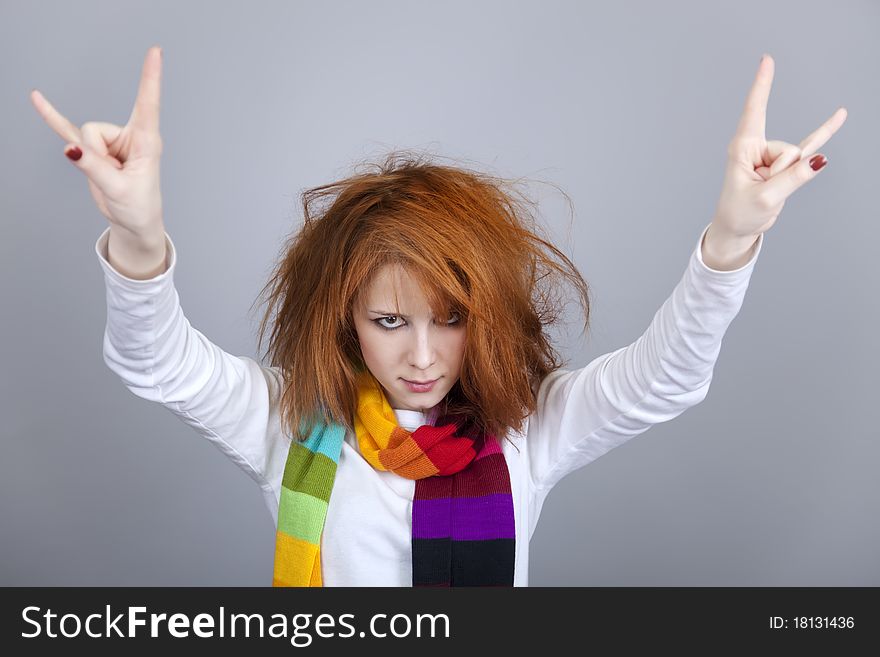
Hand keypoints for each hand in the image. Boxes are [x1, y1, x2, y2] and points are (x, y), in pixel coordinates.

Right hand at [30, 45, 164, 235]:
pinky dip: (52, 117)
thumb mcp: (119, 189)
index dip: (150, 78)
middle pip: (94, 129)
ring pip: (82, 136)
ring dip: (88, 159)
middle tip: (114, 176)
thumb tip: (70, 148)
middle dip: (95, 154)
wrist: (133, 221)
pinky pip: (68, 131)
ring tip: (109, 177)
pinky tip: (37, 99)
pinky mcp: (93, 150)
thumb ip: (94, 167)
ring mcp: (110, 141)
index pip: (148, 103)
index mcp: (146, 140)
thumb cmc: (137, 205)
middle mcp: (129, 134)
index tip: (156, 51)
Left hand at [711, 54, 846, 243]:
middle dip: (783, 173)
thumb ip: (793, 179)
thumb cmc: (740, 213)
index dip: (762, 85)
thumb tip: (819, 159)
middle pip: (788, 150)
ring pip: (798, 159)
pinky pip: (809, 148)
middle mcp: (756, 146)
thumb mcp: (765, 198)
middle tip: (762, 189)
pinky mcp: (785, 164)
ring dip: (788, 180)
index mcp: (742, 148)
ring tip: (767, 192)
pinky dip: (824, 133)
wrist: (737, 229)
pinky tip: (840, 115)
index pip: (755, 110)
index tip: (767, 59)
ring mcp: (772, 154)